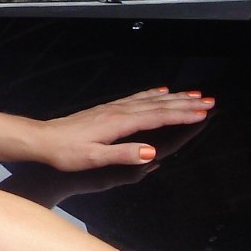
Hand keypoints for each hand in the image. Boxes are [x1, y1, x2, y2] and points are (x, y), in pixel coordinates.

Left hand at [0, 108, 207, 205]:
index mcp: (117, 123)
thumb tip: (151, 152)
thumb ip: (123, 154)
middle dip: (184, 102)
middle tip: (208, 99)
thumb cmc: (66, 152)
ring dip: (172, 97)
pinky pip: (135, 99)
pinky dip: (151, 94)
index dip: (181, 114)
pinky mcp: (106, 110)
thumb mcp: (94, 158)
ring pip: (148, 99)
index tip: (203, 111)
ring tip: (191, 93)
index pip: (156, 117)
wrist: (42, 139)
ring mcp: (111, 109)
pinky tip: (158, 92)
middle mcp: (117, 111)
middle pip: (157, 105)